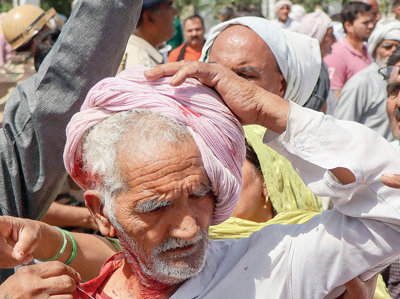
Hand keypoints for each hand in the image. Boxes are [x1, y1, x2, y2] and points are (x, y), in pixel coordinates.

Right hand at [0, 215, 62, 267]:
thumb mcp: (32, 236)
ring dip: (14, 261)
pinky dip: (11, 264)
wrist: (27, 238)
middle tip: (29, 257)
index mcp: (4, 222)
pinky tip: (17, 258)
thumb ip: (26, 245)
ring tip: (25, 256)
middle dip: (14, 255)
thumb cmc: (30, 233)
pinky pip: (0, 263)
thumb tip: (18, 256)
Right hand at [0, 261, 79, 298]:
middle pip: (68, 283)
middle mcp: (35, 287)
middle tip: (66, 292)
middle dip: (71, 288)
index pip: (59, 267)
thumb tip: (65, 274)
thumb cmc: (6, 297)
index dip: (71, 272)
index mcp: (29, 274)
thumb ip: (39, 274)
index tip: (75, 278)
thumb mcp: (19, 278)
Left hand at [144, 61, 289, 132]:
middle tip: (142, 75)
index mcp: (202, 83)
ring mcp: (212, 72)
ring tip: (150, 75)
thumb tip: (180, 131)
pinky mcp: (217, 73)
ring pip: (184, 66)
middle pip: (177, 69)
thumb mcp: (210, 116)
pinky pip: (197, 70)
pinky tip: (173, 83)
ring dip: (165, 70)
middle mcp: (205, 75)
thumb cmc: (236, 116)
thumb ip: (197, 115)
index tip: (147, 86)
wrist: (257, 110)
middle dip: (159, 71)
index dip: (163, 79)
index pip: (179, 77)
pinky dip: (184, 74)